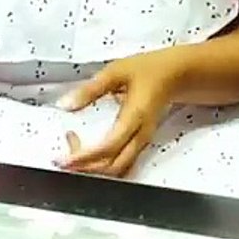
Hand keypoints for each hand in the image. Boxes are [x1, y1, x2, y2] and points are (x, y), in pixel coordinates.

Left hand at [55, 47, 185, 178]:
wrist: (175, 74)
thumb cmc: (148, 70)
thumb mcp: (116, 71)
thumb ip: (90, 89)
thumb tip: (65, 104)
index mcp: (135, 117)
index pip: (109, 147)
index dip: (84, 156)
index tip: (63, 159)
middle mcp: (140, 135)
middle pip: (113, 166)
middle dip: (86, 167)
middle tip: (63, 158)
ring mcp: (142, 142)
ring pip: (118, 169)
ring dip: (94, 168)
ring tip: (73, 155)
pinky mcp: (140, 144)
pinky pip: (122, 164)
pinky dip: (104, 165)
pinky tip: (89, 153)